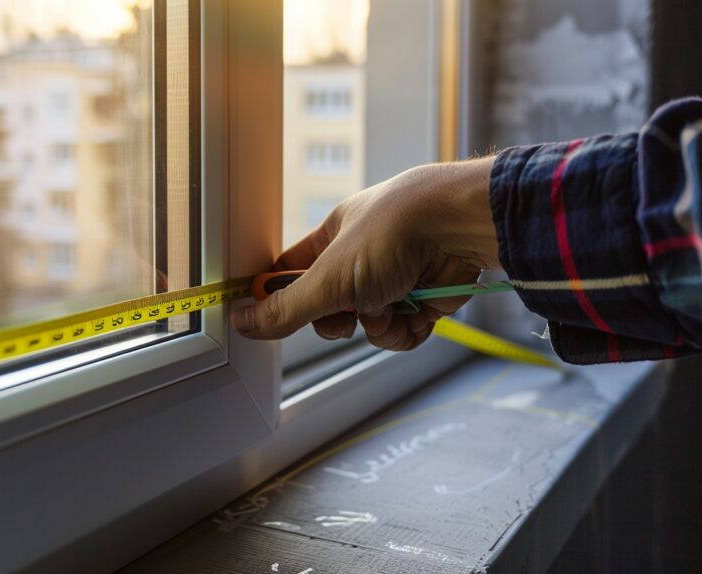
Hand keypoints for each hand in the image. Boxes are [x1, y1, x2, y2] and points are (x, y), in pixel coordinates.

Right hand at [232, 157, 500, 350]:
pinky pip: (402, 332)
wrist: (458, 228)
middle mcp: (362, 258)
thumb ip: (285, 308)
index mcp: (331, 239)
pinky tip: (414, 313)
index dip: (279, 297)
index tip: (266, 317)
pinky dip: (406, 331)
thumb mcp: (328, 278)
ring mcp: (395, 278)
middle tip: (346, 313)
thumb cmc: (394, 232)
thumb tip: (242, 322)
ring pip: (369, 327)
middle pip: (330, 309)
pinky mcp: (425, 298)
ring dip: (377, 327)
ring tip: (389, 306)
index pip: (291, 273)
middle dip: (338, 320)